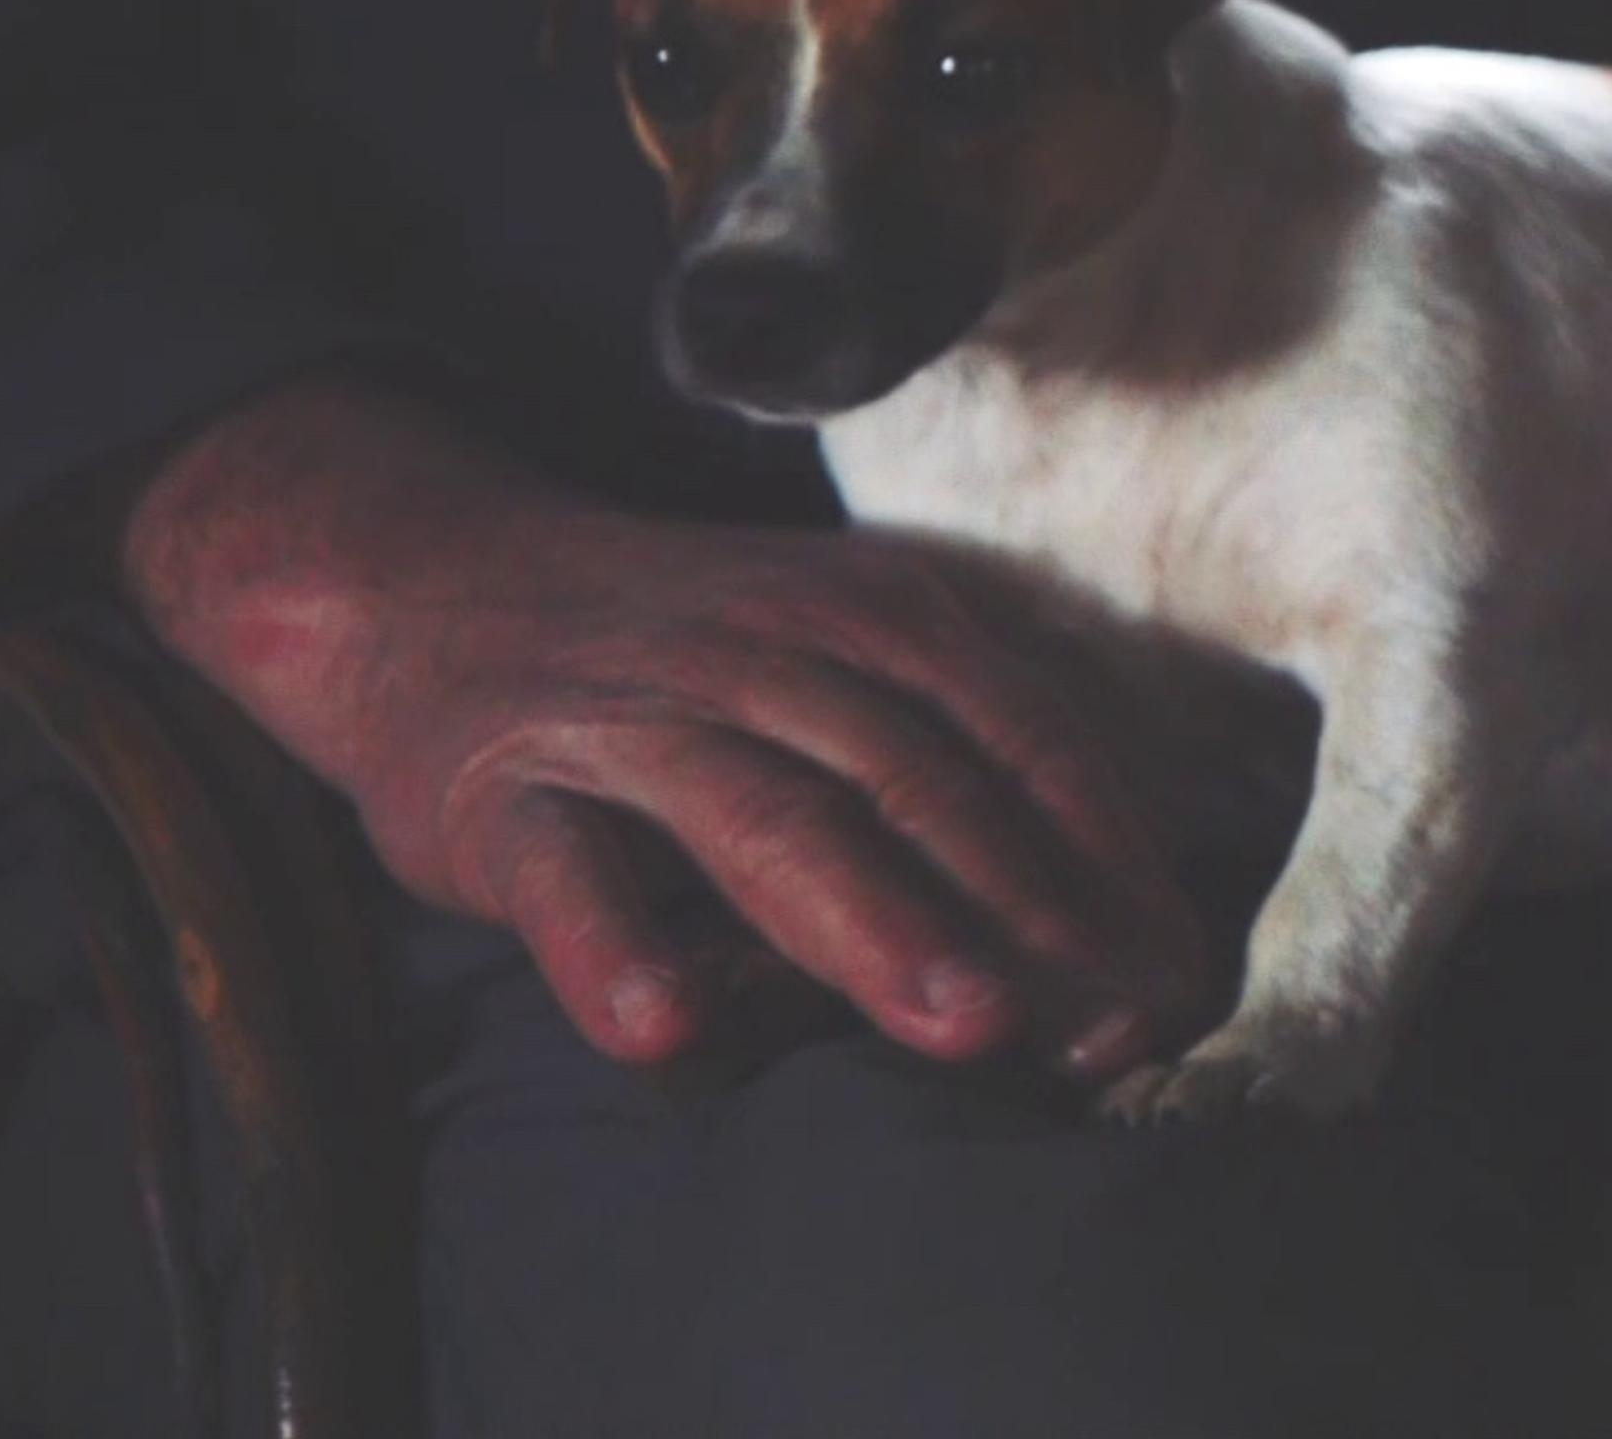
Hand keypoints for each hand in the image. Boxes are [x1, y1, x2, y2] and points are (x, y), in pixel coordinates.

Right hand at [123, 380, 1207, 1075]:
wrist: (433, 582)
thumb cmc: (687, 663)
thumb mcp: (843, 665)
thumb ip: (964, 770)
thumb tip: (1119, 928)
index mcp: (881, 620)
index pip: (1026, 744)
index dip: (1110, 865)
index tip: (1177, 980)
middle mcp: (774, 653)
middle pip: (926, 787)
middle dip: (1034, 913)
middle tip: (1116, 1029)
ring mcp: (638, 718)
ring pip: (775, 821)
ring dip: (878, 926)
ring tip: (967, 1025)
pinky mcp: (507, 792)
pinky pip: (566, 875)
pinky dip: (613, 947)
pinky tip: (661, 1026)